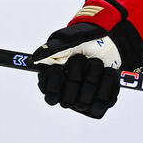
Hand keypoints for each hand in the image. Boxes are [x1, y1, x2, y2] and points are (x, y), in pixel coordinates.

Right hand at [29, 0, 142, 118]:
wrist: (108, 40)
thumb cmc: (83, 39)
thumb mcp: (67, 40)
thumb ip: (51, 49)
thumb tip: (34, 59)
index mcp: (52, 81)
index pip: (50, 97)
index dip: (55, 83)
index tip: (60, 68)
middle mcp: (66, 93)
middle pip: (68, 101)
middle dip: (77, 76)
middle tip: (83, 58)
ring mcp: (83, 100)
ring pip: (86, 102)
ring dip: (94, 77)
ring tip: (97, 62)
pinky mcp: (100, 101)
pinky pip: (104, 102)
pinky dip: (108, 83)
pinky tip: (108, 71)